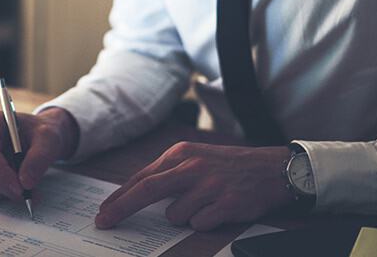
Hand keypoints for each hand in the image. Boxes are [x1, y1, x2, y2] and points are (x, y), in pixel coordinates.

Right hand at [0, 107, 78, 200]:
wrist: (38, 138)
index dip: (2, 174)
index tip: (20, 188)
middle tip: (27, 194)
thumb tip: (26, 182)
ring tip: (21, 188)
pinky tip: (9, 188)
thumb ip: (39, 158)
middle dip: (5, 187)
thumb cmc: (40, 133)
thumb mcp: (48, 139)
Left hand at [95, 142, 293, 230]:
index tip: (103, 211)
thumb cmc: (228, 166)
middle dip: (121, 208)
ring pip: (175, 215)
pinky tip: (218, 210)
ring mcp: (209, 185)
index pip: (142, 177)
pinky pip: (199, 224)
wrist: (272, 168)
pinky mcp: (226, 204)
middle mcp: (193, 166)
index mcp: (181, 153)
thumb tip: (132, 193)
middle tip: (104, 222)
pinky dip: (203, 223)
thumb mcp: (195, 159)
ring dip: (183, 216)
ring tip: (205, 204)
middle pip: (147, 190)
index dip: (119, 197)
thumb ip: (167, 173)